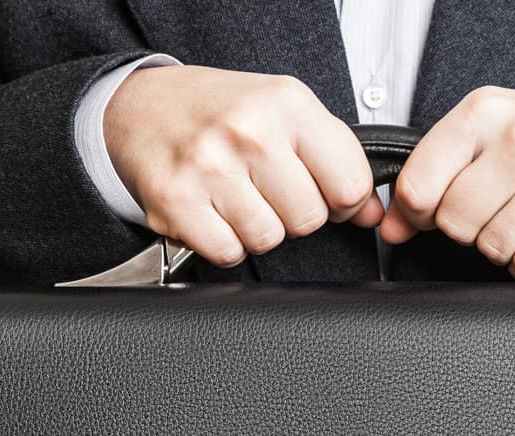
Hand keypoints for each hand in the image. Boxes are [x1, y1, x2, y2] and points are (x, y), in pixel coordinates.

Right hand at [105, 66, 384, 265]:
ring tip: (238, 197)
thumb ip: (335, 159)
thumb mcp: (284, 113)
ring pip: (269, 240)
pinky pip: (228, 253)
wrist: (140, 107)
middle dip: (294, 215)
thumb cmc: (219, 112)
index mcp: (288, 103)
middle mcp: (250, 131)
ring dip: (257, 229)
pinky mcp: (177, 201)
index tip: (325, 194)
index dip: (344, 201)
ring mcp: (210, 167)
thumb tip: (374, 214)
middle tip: (269, 191)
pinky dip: (224, 242)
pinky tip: (213, 212)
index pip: (350, 184)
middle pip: (309, 219)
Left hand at [379, 87, 514, 279]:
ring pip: (490, 248)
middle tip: (496, 210)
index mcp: (487, 112)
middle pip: (454, 222)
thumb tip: (392, 225)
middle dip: (468, 228)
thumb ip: (437, 172)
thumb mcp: (494, 133)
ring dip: (503, 245)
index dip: (417, 211)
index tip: (430, 212)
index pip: (418, 184)